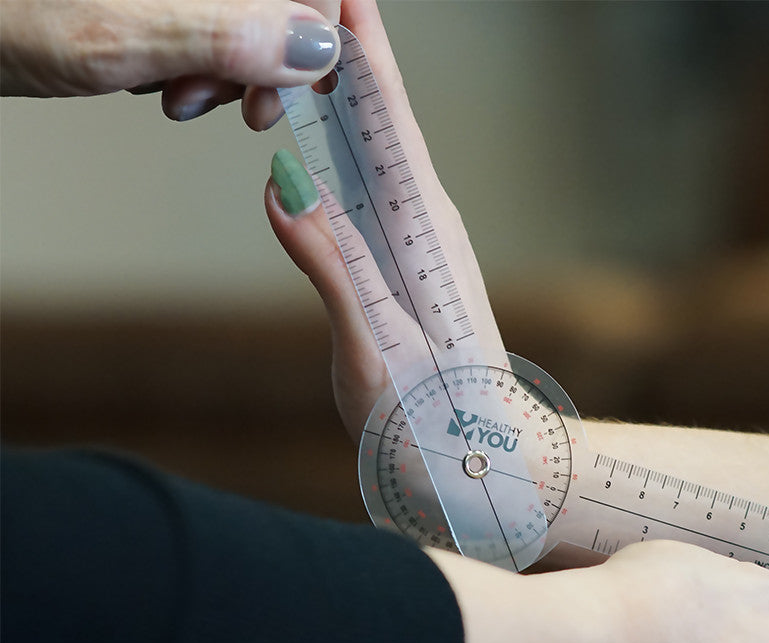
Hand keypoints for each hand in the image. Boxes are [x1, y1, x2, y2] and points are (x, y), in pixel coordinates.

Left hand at [0, 0, 340, 128]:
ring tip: (186, 96)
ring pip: (255, 20)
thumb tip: (313, 48)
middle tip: (241, 105)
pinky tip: (170, 84)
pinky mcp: (168, 2)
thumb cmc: (12, 12)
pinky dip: (205, 67)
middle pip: (285, 2)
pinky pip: (218, 28)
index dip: (320, 28)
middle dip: (272, 61)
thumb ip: (226, 36)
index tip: (304, 80)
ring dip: (235, 73)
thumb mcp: (123, 34)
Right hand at [265, 0, 504, 435]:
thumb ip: (334, 270)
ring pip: (380, 156)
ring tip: (311, 44)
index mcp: (425, 238)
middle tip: (319, 1)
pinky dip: (348, 153)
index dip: (368, 59)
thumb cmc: (433, 421)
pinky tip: (326, 137)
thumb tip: (283, 185)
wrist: (481, 464)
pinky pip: (374, 195)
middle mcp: (430, 231)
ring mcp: (423, 249)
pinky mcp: (410, 271)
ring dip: (347, 98)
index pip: (391, 128)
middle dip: (353, 59)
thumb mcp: (373, 351)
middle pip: (386, 126)